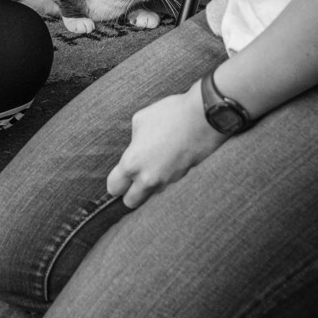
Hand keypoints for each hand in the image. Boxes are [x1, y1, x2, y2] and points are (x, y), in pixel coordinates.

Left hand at [106, 84, 225, 208]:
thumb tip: (135, 148)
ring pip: (151, 194)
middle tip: (133, 176)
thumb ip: (133, 141)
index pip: (114, 188)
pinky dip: (166, 177)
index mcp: (132, 164)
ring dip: (150, 184)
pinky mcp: (183, 180)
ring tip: (156, 162)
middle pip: (131, 202)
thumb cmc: (170, 115)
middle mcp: (148, 179)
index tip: (118, 175)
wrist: (203, 118)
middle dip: (130, 192)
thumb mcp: (140, 121)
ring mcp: (167, 182)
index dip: (115, 181)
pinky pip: (168, 185)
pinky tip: (169, 159)